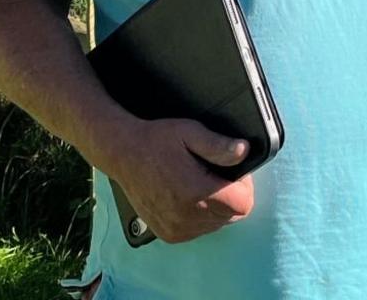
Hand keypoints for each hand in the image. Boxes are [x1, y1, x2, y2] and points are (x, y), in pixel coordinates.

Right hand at [98, 117, 254, 243]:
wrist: (123, 154)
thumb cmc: (156, 141)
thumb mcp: (190, 132)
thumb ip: (219, 145)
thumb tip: (244, 151)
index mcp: (196, 194)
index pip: (243, 204)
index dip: (243, 186)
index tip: (232, 172)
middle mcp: (186, 217)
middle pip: (232, 215)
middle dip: (231, 196)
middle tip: (214, 174)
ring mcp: (177, 229)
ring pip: (217, 224)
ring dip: (216, 207)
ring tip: (200, 184)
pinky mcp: (169, 234)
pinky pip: (200, 230)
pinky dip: (201, 216)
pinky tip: (190, 197)